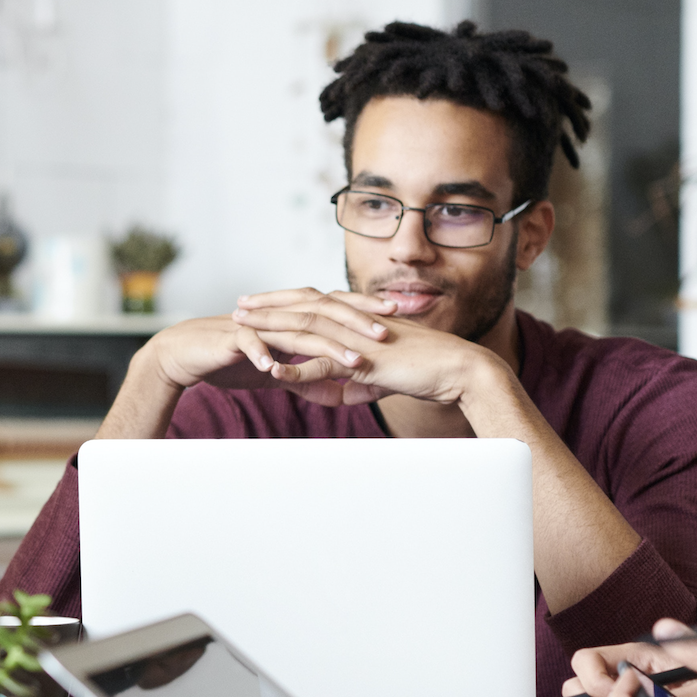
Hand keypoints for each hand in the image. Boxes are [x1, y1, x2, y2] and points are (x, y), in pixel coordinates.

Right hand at [135, 290, 397, 395]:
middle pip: (325, 314)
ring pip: (296, 331)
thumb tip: (337, 393)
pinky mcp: (233, 339)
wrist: (187, 354)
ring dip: (325, 346)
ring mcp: (257, 326)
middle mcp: (279, 317)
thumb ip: (306, 379)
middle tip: (388, 331)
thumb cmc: (230, 360)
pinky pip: (252, 346)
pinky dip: (265, 356)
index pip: (337, 310)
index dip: (366, 311)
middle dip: (357, 322)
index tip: (399, 316)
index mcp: (292, 319)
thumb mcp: (276, 374)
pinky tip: (278, 370)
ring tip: (352, 360)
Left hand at [231, 289, 498, 406]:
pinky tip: (274, 373)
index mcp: (358, 320)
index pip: (314, 303)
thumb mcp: (382, 378)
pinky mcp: (366, 361)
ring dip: (272, 328)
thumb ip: (357, 383)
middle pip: (303, 307)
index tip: (259, 303)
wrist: (458, 370)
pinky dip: (298, 370)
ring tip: (243, 328)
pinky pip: (326, 366)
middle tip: (239, 306)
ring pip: (307, 329)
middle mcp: (355, 323)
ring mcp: (359, 339)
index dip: (284, 302)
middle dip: (268, 306)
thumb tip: (339, 394)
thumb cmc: (425, 370)